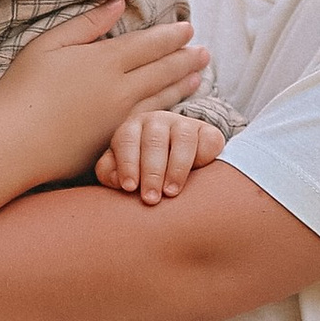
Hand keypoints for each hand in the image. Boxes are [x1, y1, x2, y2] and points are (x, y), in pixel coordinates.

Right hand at [0, 5, 212, 185]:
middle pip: (163, 70)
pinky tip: (174, 108)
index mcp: (105, 61)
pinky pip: (150, 123)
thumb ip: (87, 24)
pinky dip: (167, 112)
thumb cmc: (22, 90)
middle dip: (186, 58)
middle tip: (205, 51)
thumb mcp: (48, 45)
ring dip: (183, 84)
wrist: (13, 144)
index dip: (171, 35)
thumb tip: (118, 4)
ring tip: (199, 76)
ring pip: (162, 98)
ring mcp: (120, 119)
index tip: (188, 28)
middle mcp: (120, 89)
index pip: (149, 44)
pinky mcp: (114, 143)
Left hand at [96, 109, 225, 205]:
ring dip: (177, 167)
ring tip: (171, 192)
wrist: (174, 159)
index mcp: (132, 128)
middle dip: (152, 172)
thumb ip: (111, 173)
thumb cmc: (140, 169)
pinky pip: (208, 140)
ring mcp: (184, 124)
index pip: (126, 141)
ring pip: (183, 139)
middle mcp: (157, 121)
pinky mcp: (208, 132)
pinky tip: (198, 174)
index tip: (129, 188)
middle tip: (151, 198)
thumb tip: (118, 181)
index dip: (127, 164)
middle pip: (154, 141)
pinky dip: (204, 156)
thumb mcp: (121, 169)